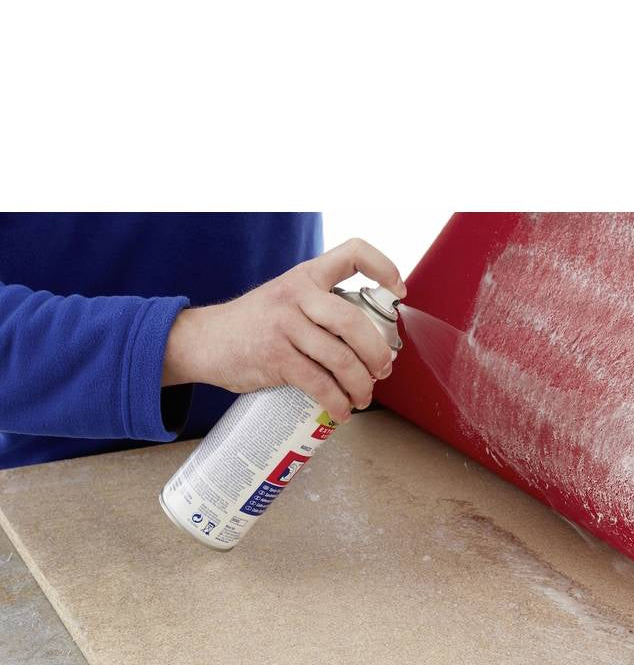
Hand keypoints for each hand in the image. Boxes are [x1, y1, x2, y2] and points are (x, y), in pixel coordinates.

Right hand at [162, 237, 405, 422]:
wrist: (202, 341)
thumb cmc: (253, 326)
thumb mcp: (285, 300)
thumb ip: (319, 310)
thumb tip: (367, 343)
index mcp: (306, 276)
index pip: (352, 253)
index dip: (383, 267)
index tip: (399, 291)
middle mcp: (298, 295)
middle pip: (355, 322)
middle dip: (377, 353)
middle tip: (383, 370)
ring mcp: (286, 325)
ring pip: (341, 358)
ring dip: (361, 385)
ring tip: (363, 397)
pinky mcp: (276, 357)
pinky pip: (319, 383)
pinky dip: (337, 402)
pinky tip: (341, 411)